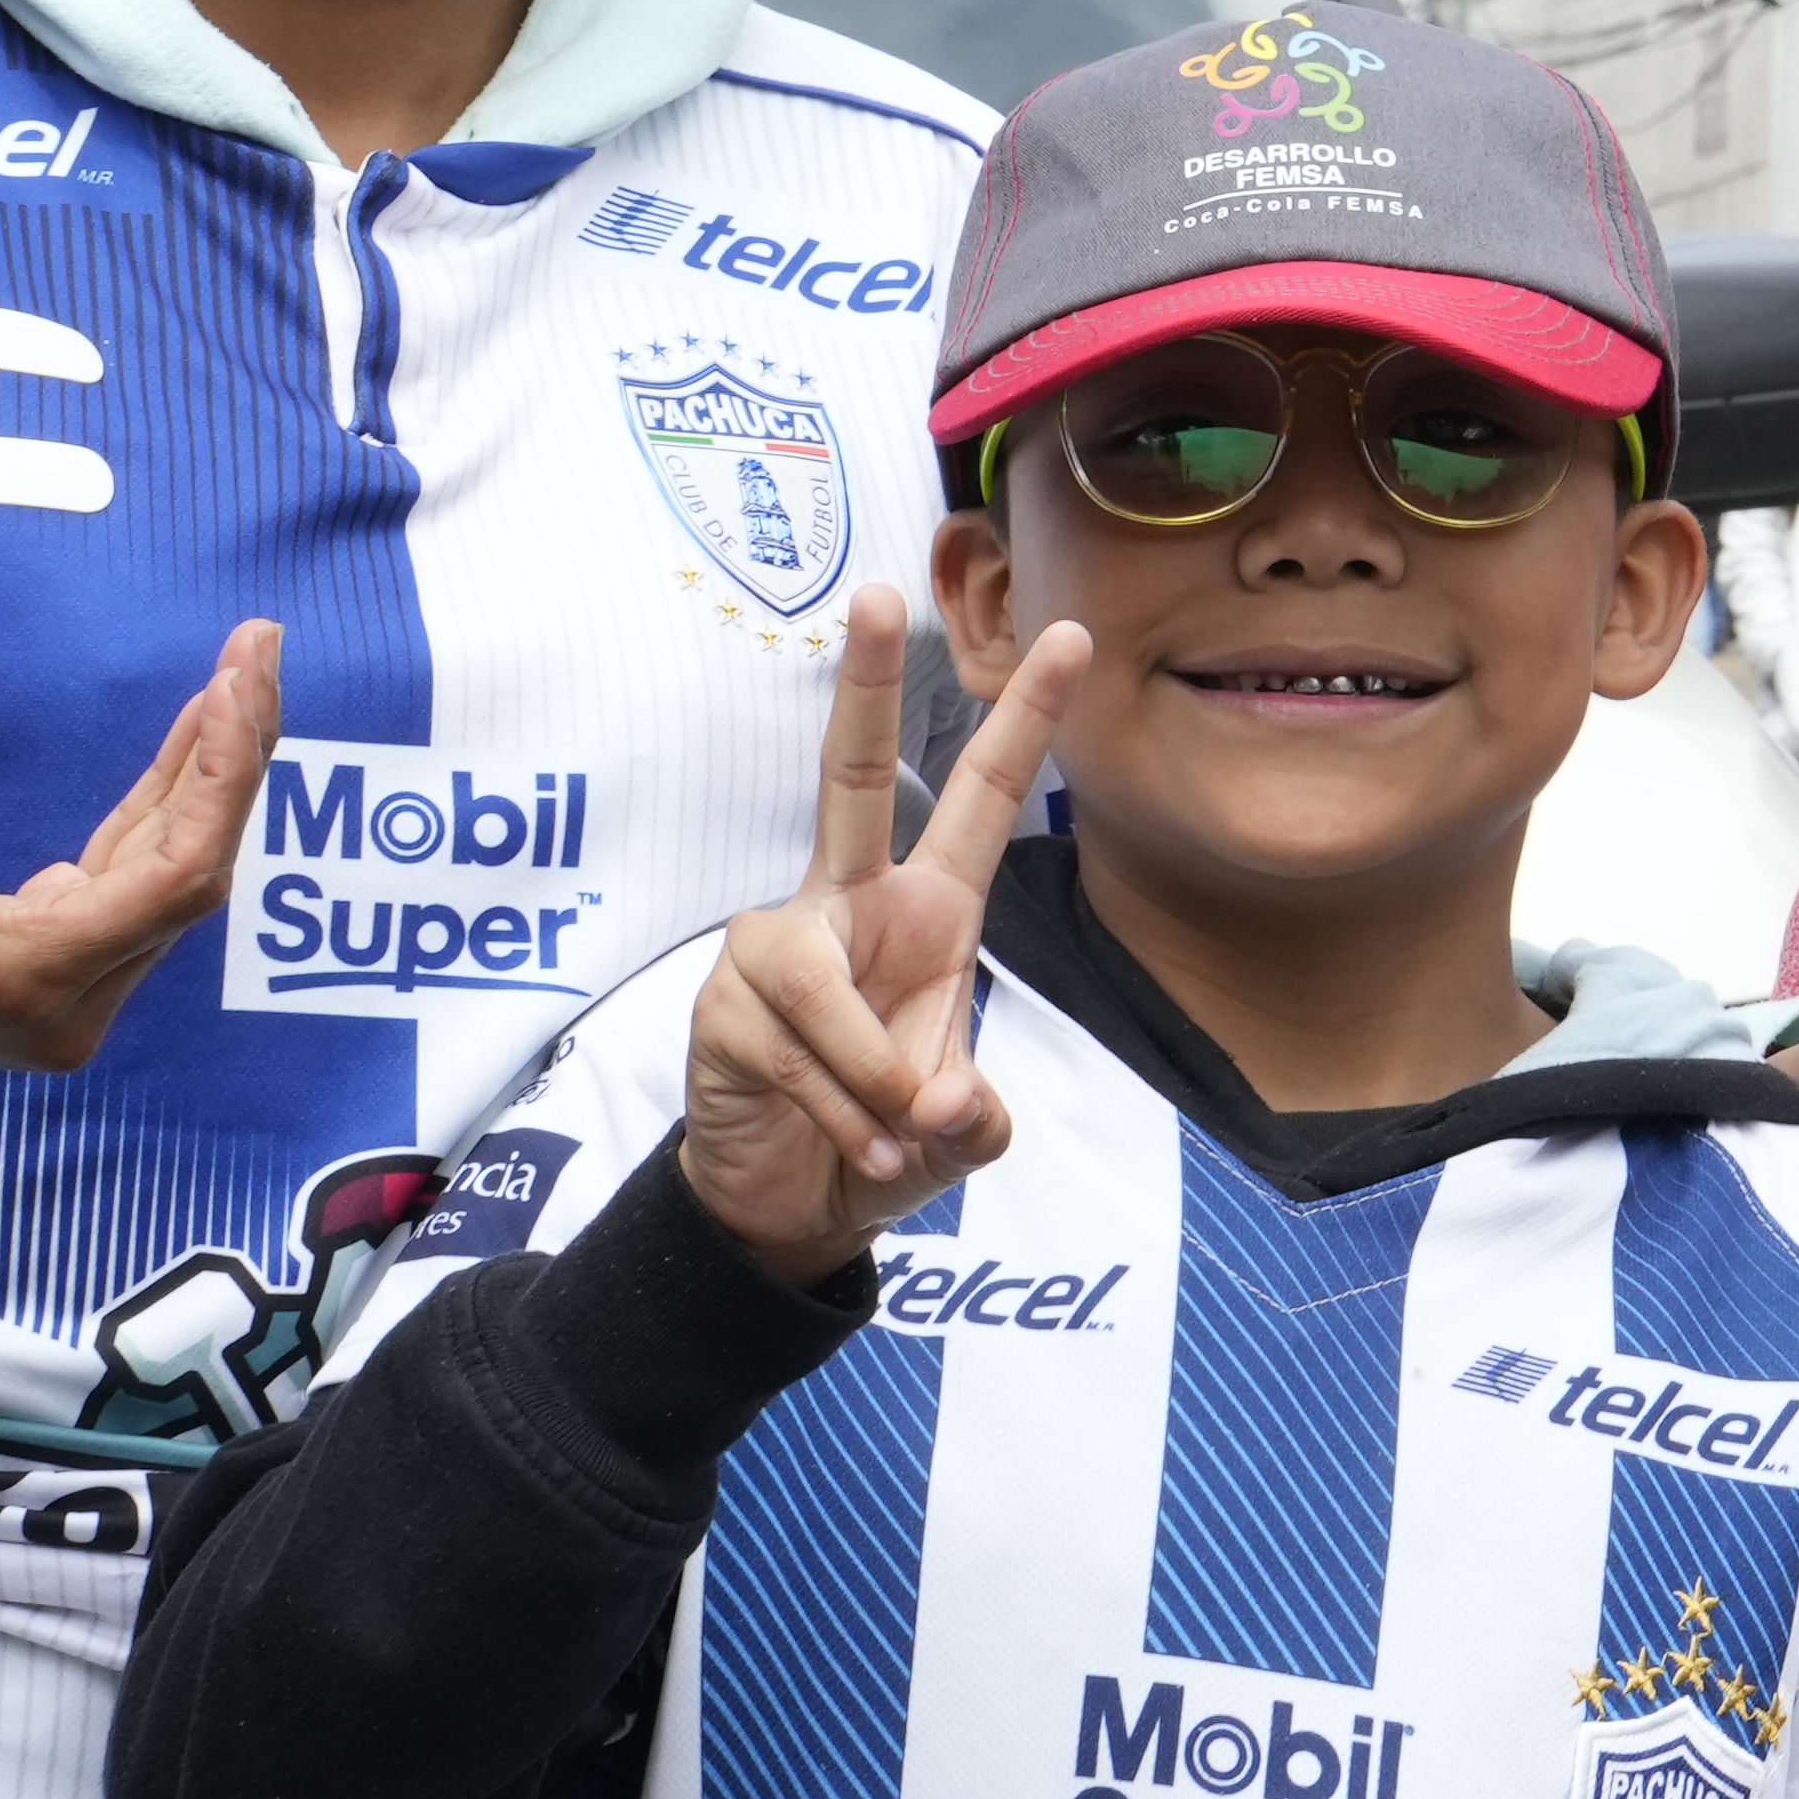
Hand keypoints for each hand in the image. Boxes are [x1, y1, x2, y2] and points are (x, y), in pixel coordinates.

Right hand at [0, 585, 282, 1098]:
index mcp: (29, 977)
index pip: (179, 873)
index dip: (223, 772)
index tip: (237, 675)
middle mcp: (70, 1009)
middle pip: (192, 875)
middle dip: (231, 757)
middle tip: (256, 647)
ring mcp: (66, 1007)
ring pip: (168, 886)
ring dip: (203, 783)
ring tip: (235, 675)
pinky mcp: (53, 989)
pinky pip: (131, 893)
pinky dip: (159, 818)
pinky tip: (191, 743)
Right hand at [677, 595, 1088, 1286]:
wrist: (791, 1203)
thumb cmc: (884, 1136)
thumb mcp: (957, 1134)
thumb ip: (974, 1117)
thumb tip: (949, 1098)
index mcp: (925, 910)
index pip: (979, 800)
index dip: (1025, 722)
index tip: (1073, 636)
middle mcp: (847, 904)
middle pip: (855, 778)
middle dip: (865, 687)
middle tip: (881, 595)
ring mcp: (777, 947)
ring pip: (832, 990)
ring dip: (876, 1078)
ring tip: (893, 1132)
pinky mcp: (724, 1003)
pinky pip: (797, 1052)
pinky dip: (839, 1115)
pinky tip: (850, 1144)